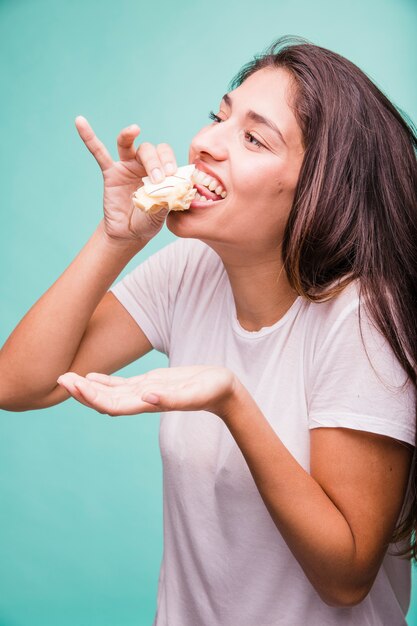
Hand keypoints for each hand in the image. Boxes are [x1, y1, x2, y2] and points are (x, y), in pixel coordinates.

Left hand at [57, 366, 238, 417]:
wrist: (223, 392)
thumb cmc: (213, 391)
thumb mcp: (195, 392)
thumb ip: (172, 398)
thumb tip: (145, 396)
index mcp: (150, 403)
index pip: (113, 404)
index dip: (91, 396)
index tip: (73, 385)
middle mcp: (142, 400)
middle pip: (105, 399)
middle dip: (81, 391)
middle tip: (58, 377)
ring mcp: (145, 393)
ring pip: (109, 393)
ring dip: (87, 387)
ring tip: (66, 377)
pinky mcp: (150, 384)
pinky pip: (121, 386)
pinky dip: (103, 382)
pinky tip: (91, 376)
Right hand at [76, 116, 178, 242]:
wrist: (129, 233)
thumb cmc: (147, 221)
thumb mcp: (159, 215)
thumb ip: (164, 204)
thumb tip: (169, 194)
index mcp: (162, 172)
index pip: (167, 157)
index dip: (170, 162)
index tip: (172, 174)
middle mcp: (144, 165)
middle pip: (149, 150)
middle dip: (154, 161)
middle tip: (158, 178)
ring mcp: (126, 166)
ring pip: (127, 144)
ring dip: (129, 136)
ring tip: (134, 129)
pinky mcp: (110, 172)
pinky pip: (98, 152)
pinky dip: (89, 137)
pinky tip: (80, 121)